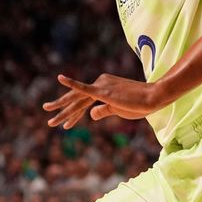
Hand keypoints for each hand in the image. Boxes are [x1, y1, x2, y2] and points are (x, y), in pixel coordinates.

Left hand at [43, 73, 159, 126]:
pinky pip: (84, 88)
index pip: (83, 100)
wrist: (154, 97)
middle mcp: (100, 83)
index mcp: (103, 86)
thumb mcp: (119, 110)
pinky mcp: (103, 91)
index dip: (73, 113)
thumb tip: (91, 114)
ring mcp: (101, 86)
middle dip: (61, 107)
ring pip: (77, 99)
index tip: (65, 123)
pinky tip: (61, 78)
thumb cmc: (140, 104)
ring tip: (50, 119)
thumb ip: (104, 111)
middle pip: (76, 98)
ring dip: (63, 110)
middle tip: (46, 112)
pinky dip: (72, 84)